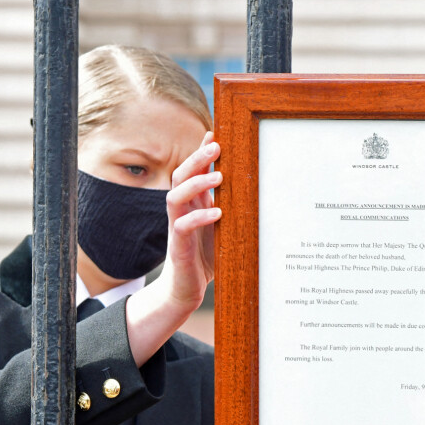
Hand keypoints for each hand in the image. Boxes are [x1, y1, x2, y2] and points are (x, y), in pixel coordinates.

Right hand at [161, 130, 220, 311]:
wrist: (185, 289)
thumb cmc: (205, 256)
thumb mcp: (219, 228)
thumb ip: (226, 208)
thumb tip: (248, 189)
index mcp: (192, 205)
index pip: (192, 172)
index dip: (200, 153)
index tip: (216, 134)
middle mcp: (181, 212)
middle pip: (180, 177)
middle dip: (196, 159)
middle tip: (216, 146)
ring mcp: (177, 228)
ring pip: (175, 196)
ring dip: (196, 184)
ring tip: (218, 176)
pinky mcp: (178, 247)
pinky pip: (182, 226)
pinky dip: (199, 217)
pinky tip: (217, 213)